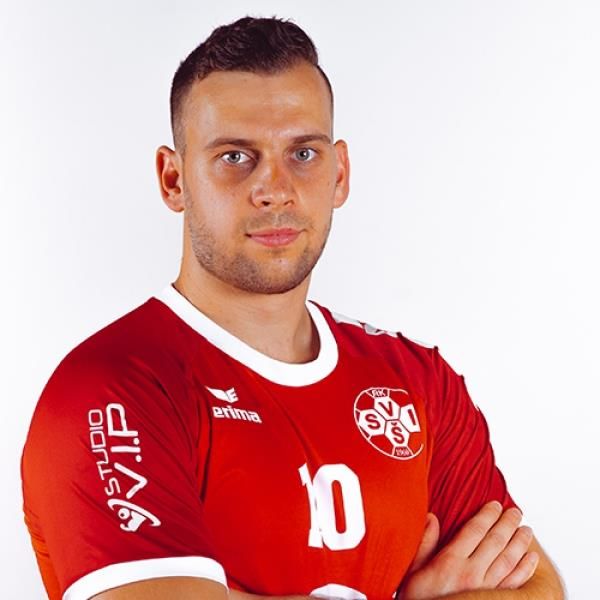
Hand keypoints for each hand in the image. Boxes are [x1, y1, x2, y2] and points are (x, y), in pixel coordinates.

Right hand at [397, 501, 538, 599]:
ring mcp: (485, 589)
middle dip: (507, 523)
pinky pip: (514, 583)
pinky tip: (531, 558)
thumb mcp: (413, 569)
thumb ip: (424, 542)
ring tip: (526, 529)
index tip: (495, 504)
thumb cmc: (418, 598)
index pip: (475, 530)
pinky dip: (525, 569)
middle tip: (516, 512)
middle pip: (495, 541)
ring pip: (508, 560)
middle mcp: (471, 573)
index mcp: (450, 561)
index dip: (487, 515)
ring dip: (519, 542)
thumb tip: (431, 517)